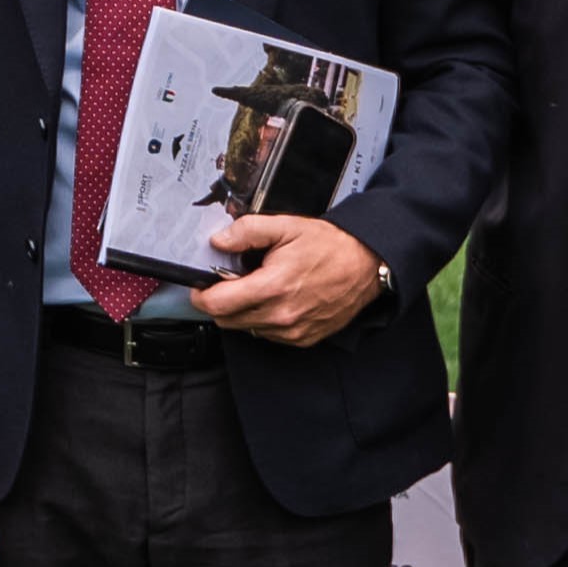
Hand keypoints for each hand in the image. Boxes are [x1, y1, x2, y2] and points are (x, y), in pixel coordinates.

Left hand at [192, 213, 392, 347]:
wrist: (366, 265)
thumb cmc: (329, 246)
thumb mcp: (286, 227)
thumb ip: (247, 232)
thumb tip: (218, 241)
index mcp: (273, 287)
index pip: (217, 305)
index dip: (201, 295)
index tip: (201, 285)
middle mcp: (281, 316)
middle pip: (226, 320)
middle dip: (220, 302)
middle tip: (229, 281)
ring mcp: (292, 331)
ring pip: (245, 329)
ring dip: (241, 312)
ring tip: (257, 287)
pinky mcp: (302, 339)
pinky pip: (267, 335)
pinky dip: (262, 320)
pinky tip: (275, 300)